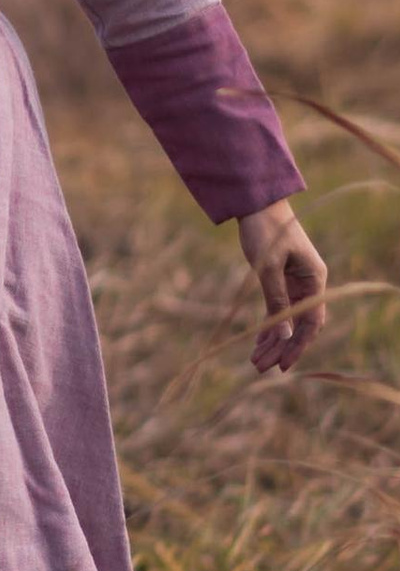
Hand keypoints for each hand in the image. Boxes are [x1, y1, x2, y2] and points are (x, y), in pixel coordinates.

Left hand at [237, 199, 326, 373]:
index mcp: (315, 280)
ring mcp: (295, 283)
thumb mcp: (268, 266)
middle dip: (281, 348)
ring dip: (272, 340)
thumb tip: (282, 334)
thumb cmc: (265, 229)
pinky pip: (276, 308)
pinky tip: (258, 342)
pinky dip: (268, 325)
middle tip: (262, 368)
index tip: (283, 366)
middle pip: (299, 326)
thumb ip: (276, 299)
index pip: (311, 323)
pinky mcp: (280, 279)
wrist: (257, 202)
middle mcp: (309, 285)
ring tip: (256, 361)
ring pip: (286, 320)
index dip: (297, 345)